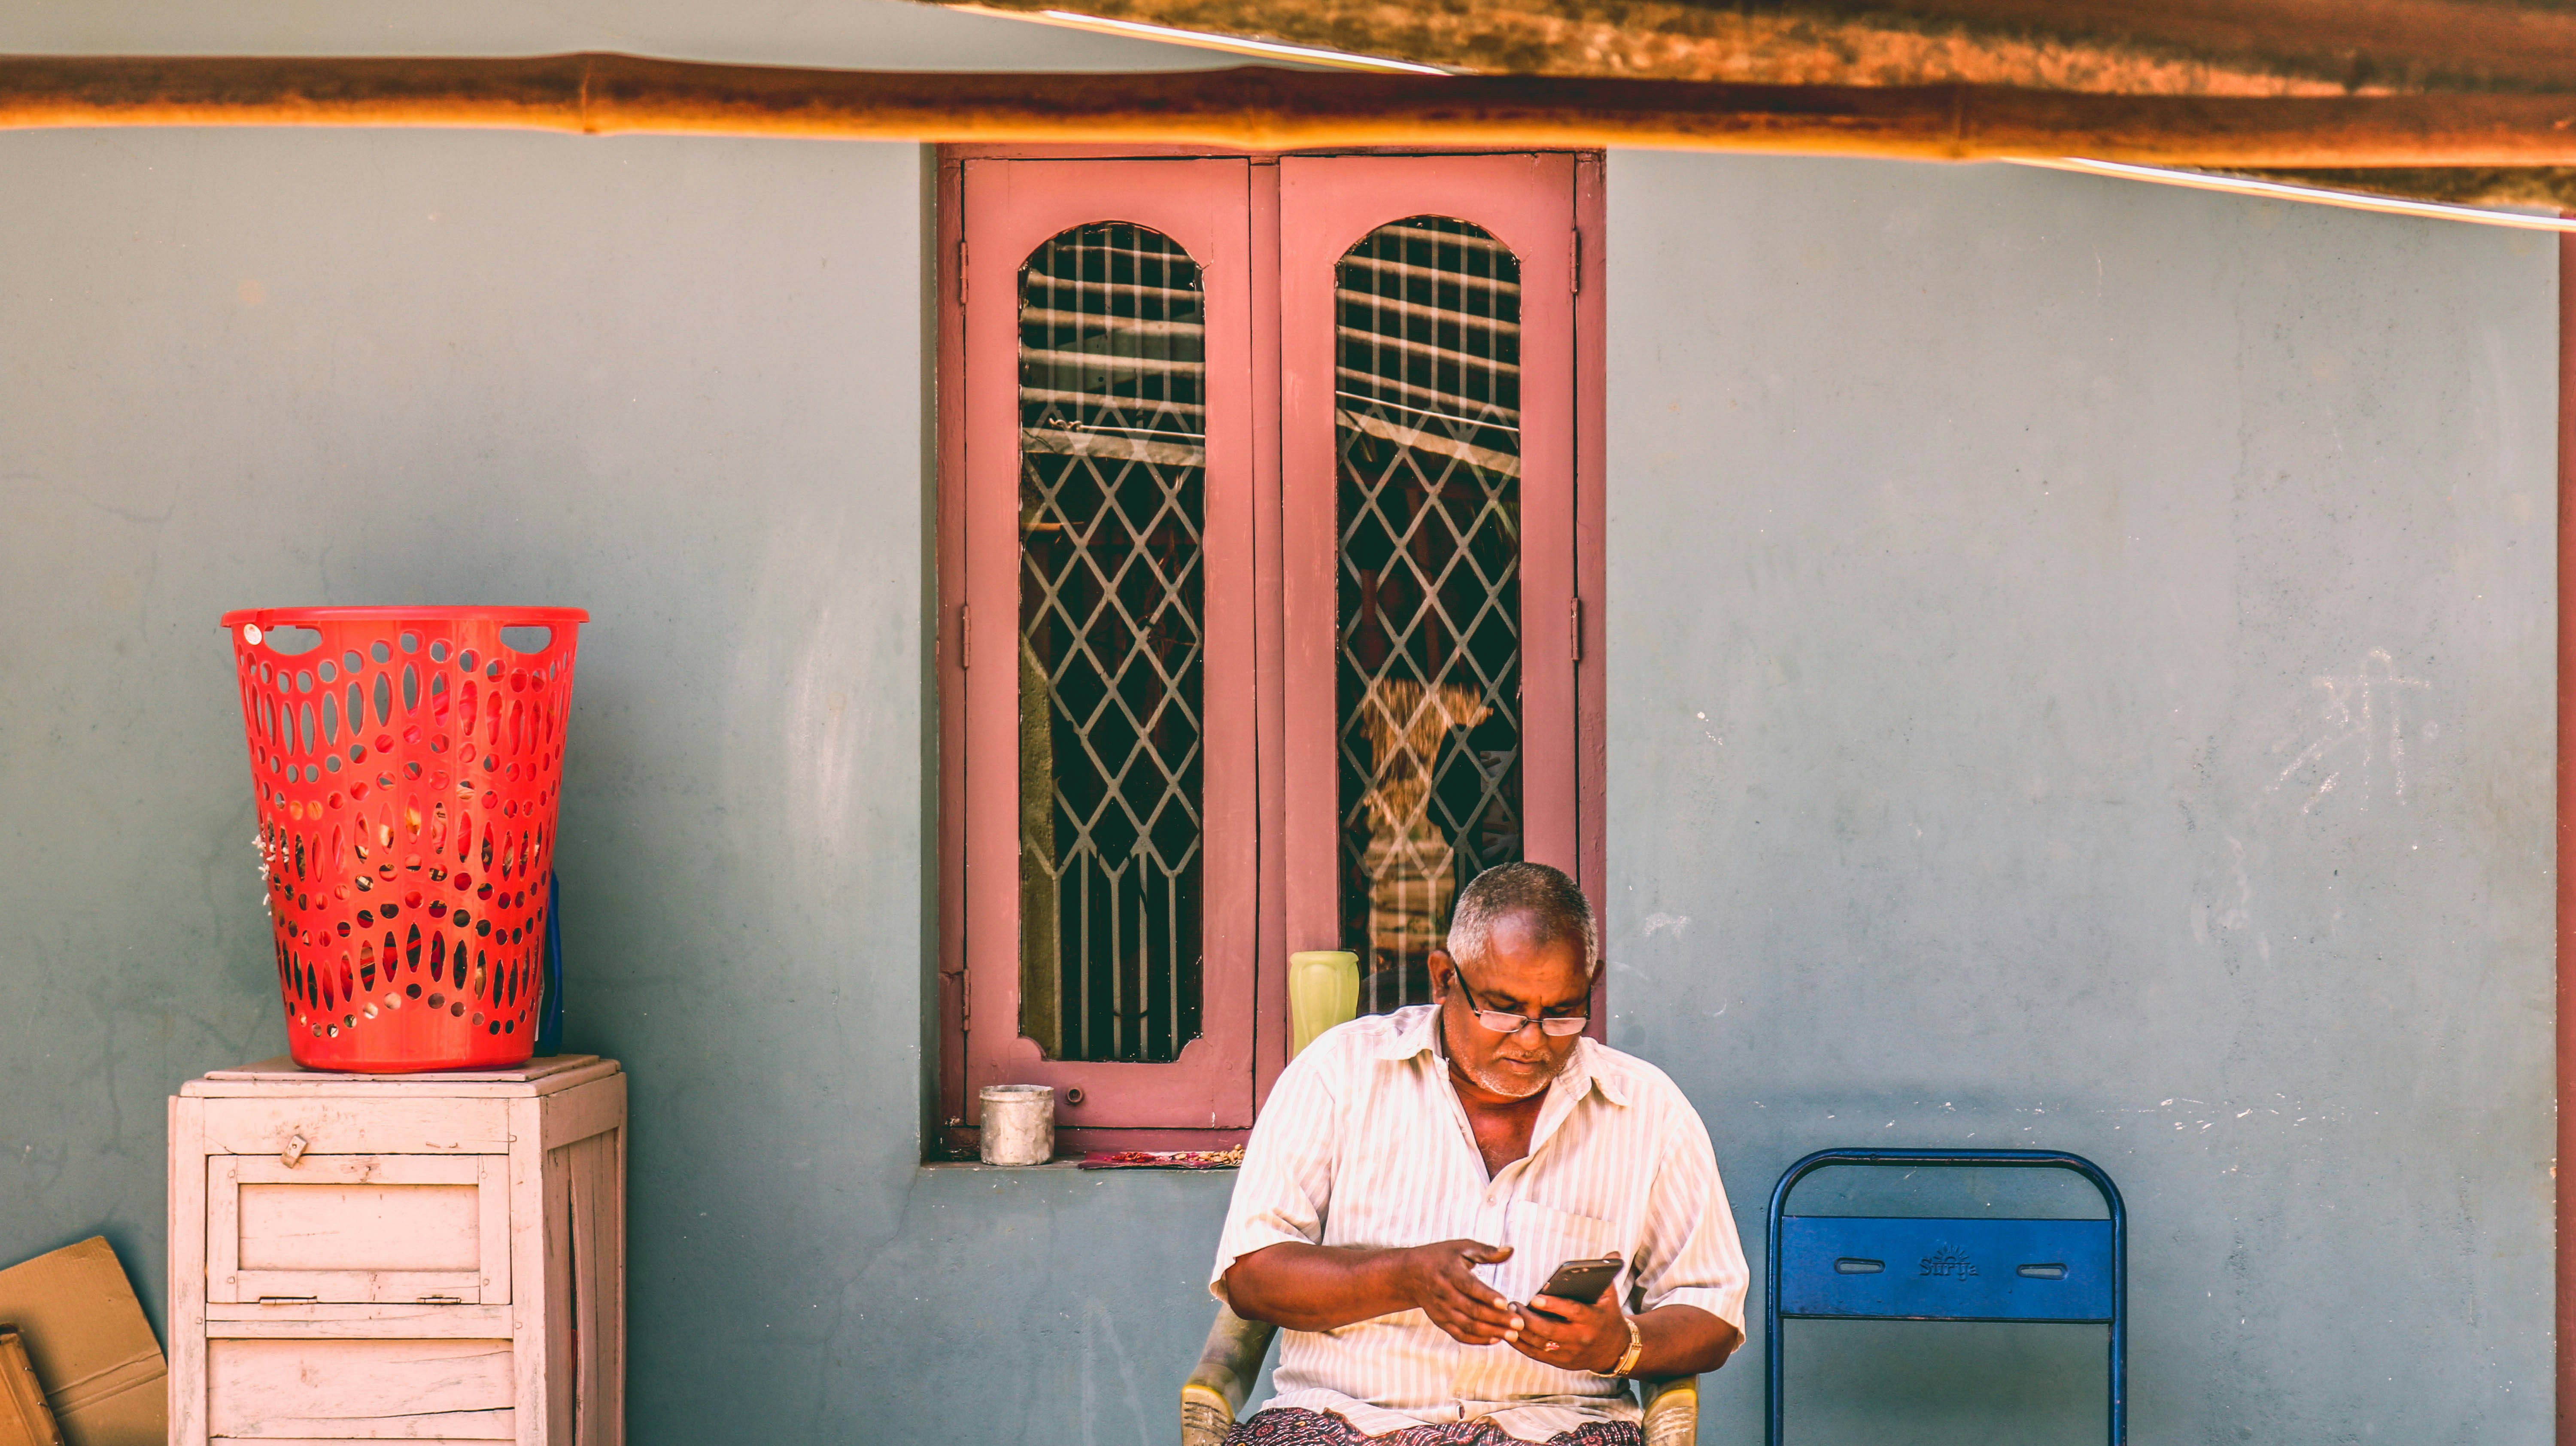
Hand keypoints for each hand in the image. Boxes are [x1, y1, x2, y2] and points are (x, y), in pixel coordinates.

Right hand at [1397, 1240, 1520, 1345]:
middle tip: (1520, 1323)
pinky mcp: (1441, 1322)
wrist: (1411, 1274)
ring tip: (1514, 1334)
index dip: (1487, 1296)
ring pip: (1468, 1326)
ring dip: (1492, 1332)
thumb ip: (1487, 1251)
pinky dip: (1478, 1340)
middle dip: (1497, 1319)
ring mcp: (1441, 1311)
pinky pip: (1460, 1335)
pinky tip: (1496, 1338)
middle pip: (1472, 1310)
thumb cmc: (1441, 1257)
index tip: (1506, 1303)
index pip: (1469, 1286)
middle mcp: (1444, 1294)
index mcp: (1449, 1272)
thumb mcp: (1461, 1248)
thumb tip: (1511, 1250)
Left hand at [1511, 1253, 1628, 1372]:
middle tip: (1513, 1305)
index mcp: (1592, 1320)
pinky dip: (1522, 1346)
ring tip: (1507, 1315)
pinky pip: (1537, 1355)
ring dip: (1521, 1332)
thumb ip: (1606, 1276)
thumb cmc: (1607, 1316)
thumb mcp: (1610, 1298)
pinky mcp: (1561, 1362)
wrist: (1614, 1350)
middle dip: (1529, 1318)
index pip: (1572, 1311)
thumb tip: (1611, 1253)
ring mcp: (1570, 1353)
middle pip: (1550, 1330)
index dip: (1553, 1305)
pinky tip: (1510, 1334)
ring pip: (1540, 1344)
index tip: (1534, 1298)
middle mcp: (1580, 1338)